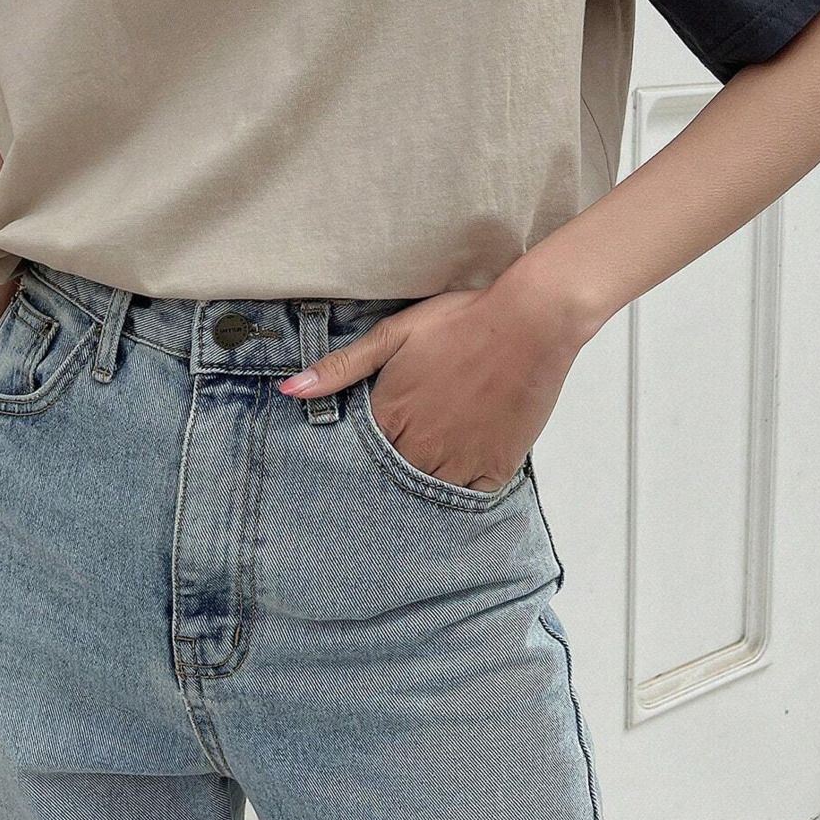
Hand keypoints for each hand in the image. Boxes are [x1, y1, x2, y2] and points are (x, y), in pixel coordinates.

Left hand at [277, 271, 593, 491]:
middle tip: (399, 456)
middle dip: (386, 474)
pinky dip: (460, 491)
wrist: (528, 322)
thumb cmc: (459, 322)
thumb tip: (290, 390)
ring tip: (425, 465)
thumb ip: (341, 368)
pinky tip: (458, 472)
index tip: (359, 453)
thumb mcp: (393, 334)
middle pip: (390, 478)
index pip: (357, 456)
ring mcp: (458, 462)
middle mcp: (419, 448)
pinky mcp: (494, 468)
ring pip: (426, 491)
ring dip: (421, 482)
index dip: (357, 454)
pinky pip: (468, 498)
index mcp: (389, 416)